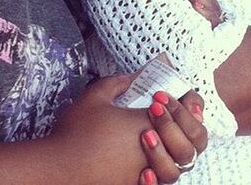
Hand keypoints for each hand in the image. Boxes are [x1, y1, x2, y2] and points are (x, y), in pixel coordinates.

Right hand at [53, 74, 206, 184]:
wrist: (59, 168)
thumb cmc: (76, 131)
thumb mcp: (95, 95)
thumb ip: (118, 83)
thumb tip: (133, 77)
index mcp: (147, 122)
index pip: (180, 111)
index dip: (184, 104)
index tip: (177, 97)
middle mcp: (153, 148)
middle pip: (191, 141)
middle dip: (186, 124)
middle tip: (174, 114)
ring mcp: (146, 171)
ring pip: (180, 167)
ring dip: (175, 149)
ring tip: (158, 138)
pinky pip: (159, 183)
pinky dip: (159, 173)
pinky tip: (148, 166)